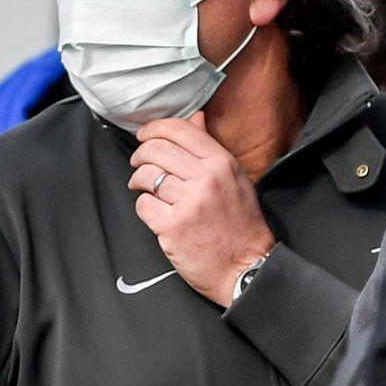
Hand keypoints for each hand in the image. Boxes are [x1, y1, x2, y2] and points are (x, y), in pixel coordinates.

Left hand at [128, 114, 273, 304]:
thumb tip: (195, 117)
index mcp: (222, 163)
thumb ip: (210, 147)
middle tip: (140, 164)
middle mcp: (206, 179)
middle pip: (156, 150)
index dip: (154, 129)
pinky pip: (143, 204)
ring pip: (146, 176)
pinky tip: (155, 211)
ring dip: (139, 181)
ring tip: (144, 188)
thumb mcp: (234, 179)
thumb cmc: (241, 225)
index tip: (144, 136)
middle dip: (141, 155)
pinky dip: (145, 207)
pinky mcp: (173, 226)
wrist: (246, 267)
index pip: (179, 130)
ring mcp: (189, 203)